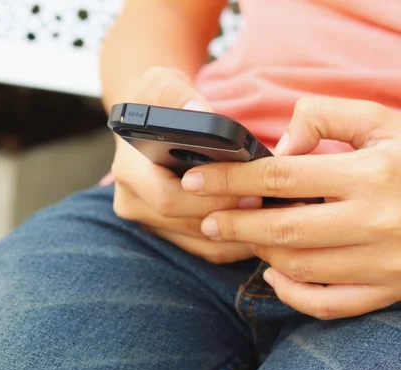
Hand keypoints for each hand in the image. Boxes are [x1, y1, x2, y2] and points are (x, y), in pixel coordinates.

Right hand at [111, 67, 261, 263]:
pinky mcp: (167, 233)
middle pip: (187, 224)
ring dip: (239, 234)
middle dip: (232, 216)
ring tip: (275, 217)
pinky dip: (235, 243)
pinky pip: (205, 250)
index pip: (167, 198)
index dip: (210, 199)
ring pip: (200, 243)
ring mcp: (149, 222)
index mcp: (129, 171)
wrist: (146, 120)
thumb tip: (197, 112)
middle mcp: (132, 202)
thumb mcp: (161, 83)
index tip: (249, 190)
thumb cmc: (157, 101)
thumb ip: (175, 94)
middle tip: (270, 203)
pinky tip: (262, 227)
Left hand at [181, 96, 400, 318]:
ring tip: (242, 236)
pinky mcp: (390, 290)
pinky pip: (328, 304)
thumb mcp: (383, 121)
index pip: (279, 176)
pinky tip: (274, 273)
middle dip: (234, 224)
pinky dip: (292, 293)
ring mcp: (385, 262)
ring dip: (260, 251)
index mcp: (372, 173)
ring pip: (299, 266)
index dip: (229, 178)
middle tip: (208, 219)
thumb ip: (326, 119)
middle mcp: (377, 221)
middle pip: (282, 228)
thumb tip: (279, 147)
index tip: (196, 178)